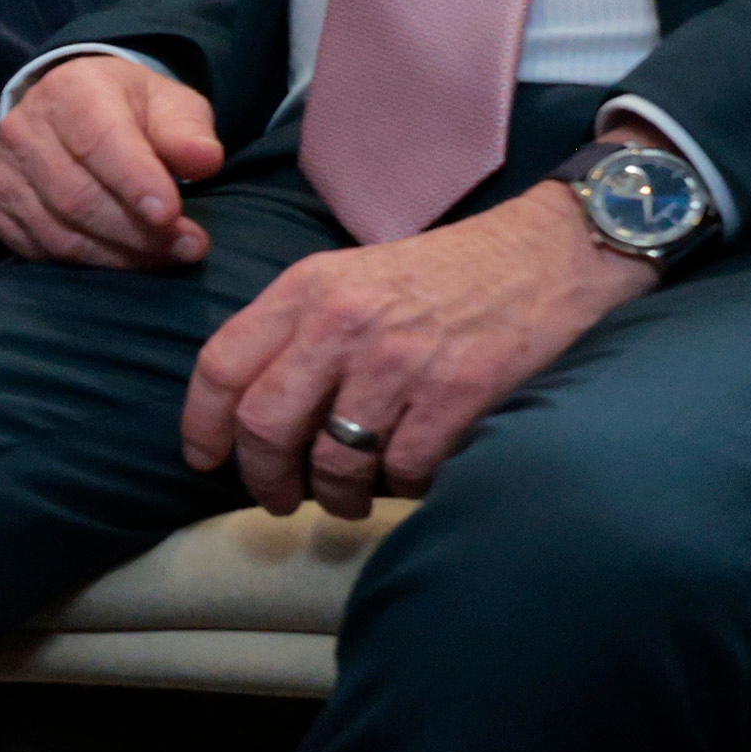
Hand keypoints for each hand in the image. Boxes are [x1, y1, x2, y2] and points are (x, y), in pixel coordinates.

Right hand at [0, 53, 224, 270]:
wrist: (73, 109)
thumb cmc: (131, 110)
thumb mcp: (169, 105)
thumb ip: (188, 132)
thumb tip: (204, 160)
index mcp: (71, 90)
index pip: (98, 142)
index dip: (135, 183)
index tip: (171, 215)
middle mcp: (25, 128)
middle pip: (77, 196)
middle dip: (137, 231)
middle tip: (188, 247)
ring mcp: (4, 171)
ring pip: (58, 230)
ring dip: (117, 255)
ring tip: (163, 258)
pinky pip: (39, 248)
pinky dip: (86, 264)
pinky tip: (122, 259)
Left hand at [183, 181, 654, 517]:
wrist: (548, 254)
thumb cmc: (444, 275)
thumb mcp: (352, 277)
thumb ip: (297, 331)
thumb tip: (247, 414)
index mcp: (307, 289)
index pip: (221, 366)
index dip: (202, 425)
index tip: (205, 460)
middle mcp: (343, 323)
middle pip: (265, 426)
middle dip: (263, 479)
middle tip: (278, 498)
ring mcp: (400, 360)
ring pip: (334, 462)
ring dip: (335, 496)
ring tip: (346, 498)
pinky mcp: (457, 394)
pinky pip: (402, 472)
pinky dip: (400, 489)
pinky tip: (407, 478)